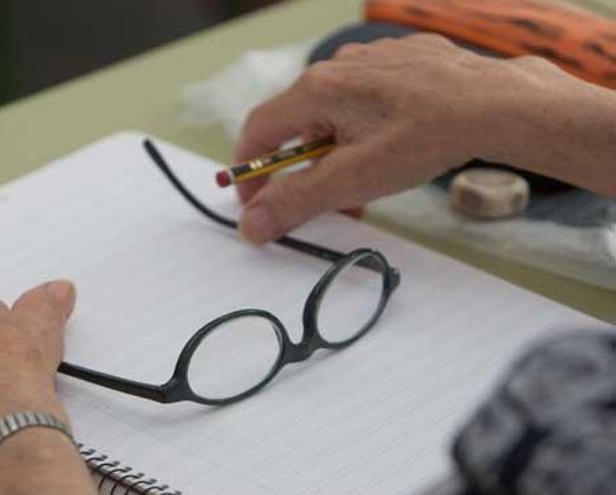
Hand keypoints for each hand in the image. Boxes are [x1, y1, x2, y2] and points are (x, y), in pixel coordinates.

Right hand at [234, 33, 585, 242]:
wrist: (495, 104)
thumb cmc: (424, 138)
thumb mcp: (352, 181)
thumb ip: (296, 202)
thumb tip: (251, 225)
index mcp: (315, 90)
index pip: (259, 130)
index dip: (251, 171)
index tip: (256, 202)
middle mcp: (338, 66)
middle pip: (299, 126)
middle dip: (304, 170)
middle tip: (321, 204)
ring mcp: (372, 59)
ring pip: (336, 115)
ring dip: (337, 154)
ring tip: (364, 185)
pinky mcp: (404, 61)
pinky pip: (369, 99)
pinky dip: (367, 130)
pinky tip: (394, 149)